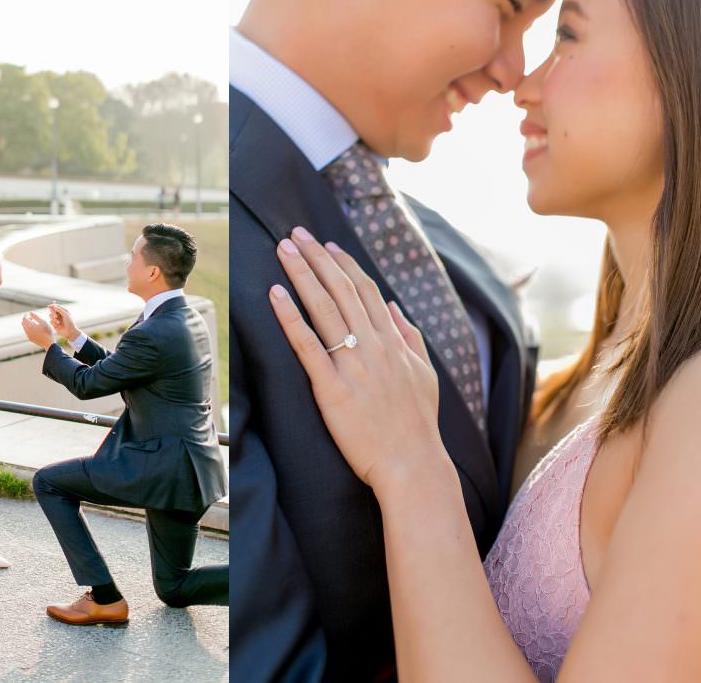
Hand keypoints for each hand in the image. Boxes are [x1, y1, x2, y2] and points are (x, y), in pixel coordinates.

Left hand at [21, 311, 54, 348]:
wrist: (48, 343)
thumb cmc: (47, 331)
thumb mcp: (43, 322)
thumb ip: (36, 316)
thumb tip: (30, 312)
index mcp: (30, 326)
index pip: (24, 318)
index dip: (26, 315)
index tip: (30, 313)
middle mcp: (27, 331)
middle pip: (23, 323)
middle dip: (26, 319)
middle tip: (32, 317)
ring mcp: (28, 335)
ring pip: (25, 327)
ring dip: (27, 324)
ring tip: (34, 322)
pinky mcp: (30, 338)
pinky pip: (27, 332)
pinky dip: (29, 328)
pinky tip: (35, 328)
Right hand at [48, 303, 79, 340]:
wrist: (70, 331)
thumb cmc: (69, 322)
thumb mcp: (66, 315)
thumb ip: (60, 310)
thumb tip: (54, 306)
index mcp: (63, 311)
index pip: (57, 306)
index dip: (53, 305)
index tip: (49, 306)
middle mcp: (59, 314)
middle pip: (52, 310)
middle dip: (53, 313)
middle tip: (56, 316)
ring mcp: (56, 319)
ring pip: (50, 316)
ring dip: (54, 319)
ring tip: (58, 323)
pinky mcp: (54, 324)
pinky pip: (51, 321)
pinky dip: (54, 323)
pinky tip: (58, 326)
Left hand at [267, 226, 444, 491]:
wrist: (413, 465)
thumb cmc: (417, 424)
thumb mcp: (425, 374)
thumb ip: (410, 337)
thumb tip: (394, 307)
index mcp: (393, 341)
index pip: (365, 291)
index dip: (344, 264)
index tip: (326, 245)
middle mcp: (374, 346)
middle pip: (341, 290)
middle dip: (316, 258)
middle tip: (295, 234)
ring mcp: (353, 366)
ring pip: (324, 308)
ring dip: (301, 274)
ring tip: (282, 250)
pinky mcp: (332, 389)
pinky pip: (307, 346)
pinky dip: (291, 317)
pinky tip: (275, 294)